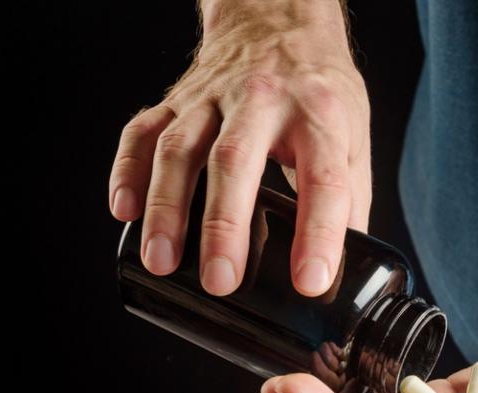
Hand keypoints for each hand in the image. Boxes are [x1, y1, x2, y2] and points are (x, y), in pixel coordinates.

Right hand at [108, 1, 369, 296]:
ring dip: (167, 208)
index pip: (323, 179)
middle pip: (236, 161)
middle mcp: (263, 101)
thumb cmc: (319, 90)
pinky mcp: (177, 99)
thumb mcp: (354, 138)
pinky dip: (127, 171)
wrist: (278, 22)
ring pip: (180, 149)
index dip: (319, 234)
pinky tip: (123, 210)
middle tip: (220, 281)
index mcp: (319, 116)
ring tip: (162, 261)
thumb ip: (350, 201)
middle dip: (225, 226)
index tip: (310, 282)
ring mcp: (213, 98)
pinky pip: (143, 132)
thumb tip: (344, 267)